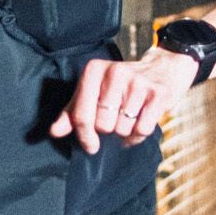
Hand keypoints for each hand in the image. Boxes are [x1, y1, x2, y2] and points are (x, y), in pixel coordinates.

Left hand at [49, 43, 201, 152]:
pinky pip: (143, 129)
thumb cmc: (120, 85)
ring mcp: (138, 82)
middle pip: (103, 125)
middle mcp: (115, 73)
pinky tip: (140, 123)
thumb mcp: (93, 92)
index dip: (85, 136)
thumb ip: (72, 112)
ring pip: (123, 129)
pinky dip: (139, 135)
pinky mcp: (158, 94)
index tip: (90, 146)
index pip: (82, 115)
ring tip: (129, 118)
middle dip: (109, 130)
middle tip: (116, 121)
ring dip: (125, 132)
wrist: (161, 68)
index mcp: (94, 70)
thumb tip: (54, 132)